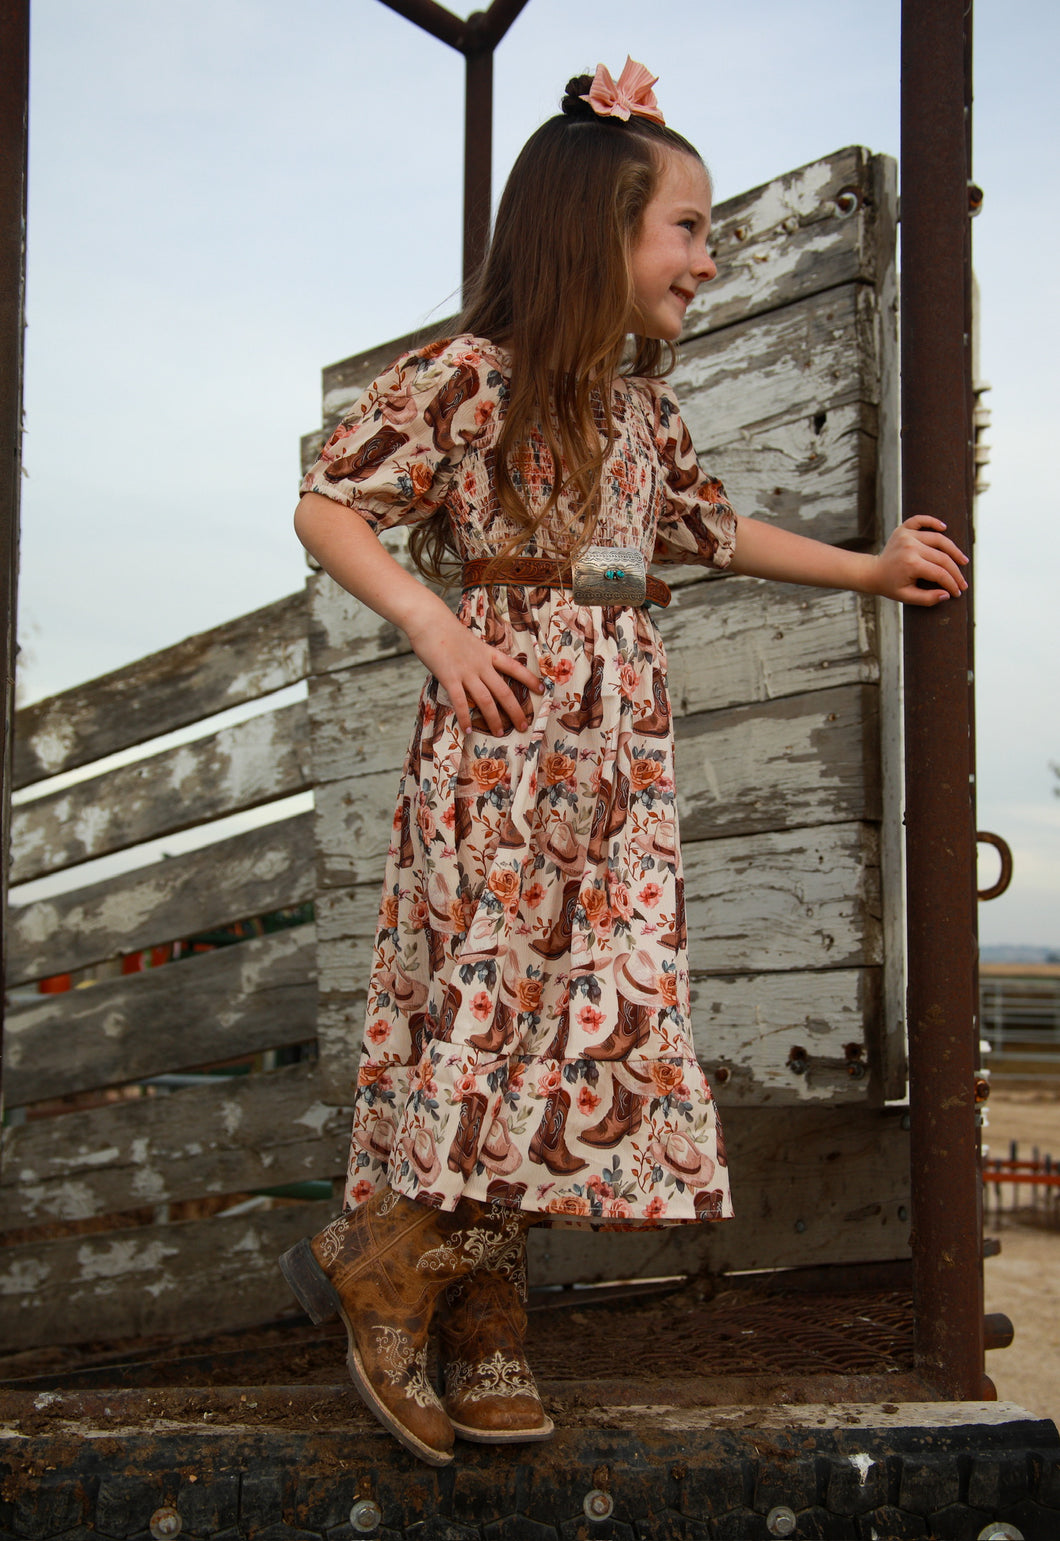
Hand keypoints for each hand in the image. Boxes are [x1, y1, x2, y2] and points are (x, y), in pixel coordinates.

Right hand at [405, 609, 543, 734]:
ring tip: (500, 733)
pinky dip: (465, 717)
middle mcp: (481, 664)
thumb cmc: (445, 629)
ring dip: (494, 719)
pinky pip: (460, 702)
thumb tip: (477, 669)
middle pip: (504, 691)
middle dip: (516, 710)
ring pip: (486, 700)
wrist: (429, 620)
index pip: (514, 667)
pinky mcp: (449, 677)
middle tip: (524, 726)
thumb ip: (475, 656)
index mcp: (487, 653)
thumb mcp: (469, 641)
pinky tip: (468, 730)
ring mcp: (466, 672)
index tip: (542, 690)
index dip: (529, 679)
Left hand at [872, 516, 968, 603]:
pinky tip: (944, 527)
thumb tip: (947, 594)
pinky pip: (920, 520)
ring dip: (953, 549)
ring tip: (963, 560)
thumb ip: (927, 598)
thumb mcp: (906, 597)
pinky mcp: (903, 529)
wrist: (873, 572)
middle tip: (963, 583)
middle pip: (942, 557)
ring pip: (938, 539)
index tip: (958, 592)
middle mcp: (910, 547)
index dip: (952, 583)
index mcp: (911, 564)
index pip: (940, 573)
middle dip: (956, 572)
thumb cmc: (890, 586)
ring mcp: (907, 536)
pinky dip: (932, 521)